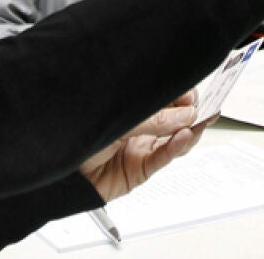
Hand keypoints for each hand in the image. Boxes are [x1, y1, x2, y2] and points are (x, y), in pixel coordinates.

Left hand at [80, 93, 203, 201]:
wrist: (59, 172)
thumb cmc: (76, 136)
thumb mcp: (118, 121)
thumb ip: (153, 119)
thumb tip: (185, 113)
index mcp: (134, 109)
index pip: (166, 98)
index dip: (182, 95)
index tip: (194, 92)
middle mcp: (140, 127)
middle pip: (176, 118)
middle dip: (192, 111)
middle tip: (204, 106)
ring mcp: (142, 147)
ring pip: (176, 138)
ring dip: (190, 130)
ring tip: (199, 121)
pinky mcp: (141, 169)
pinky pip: (164, 157)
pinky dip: (176, 147)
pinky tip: (184, 136)